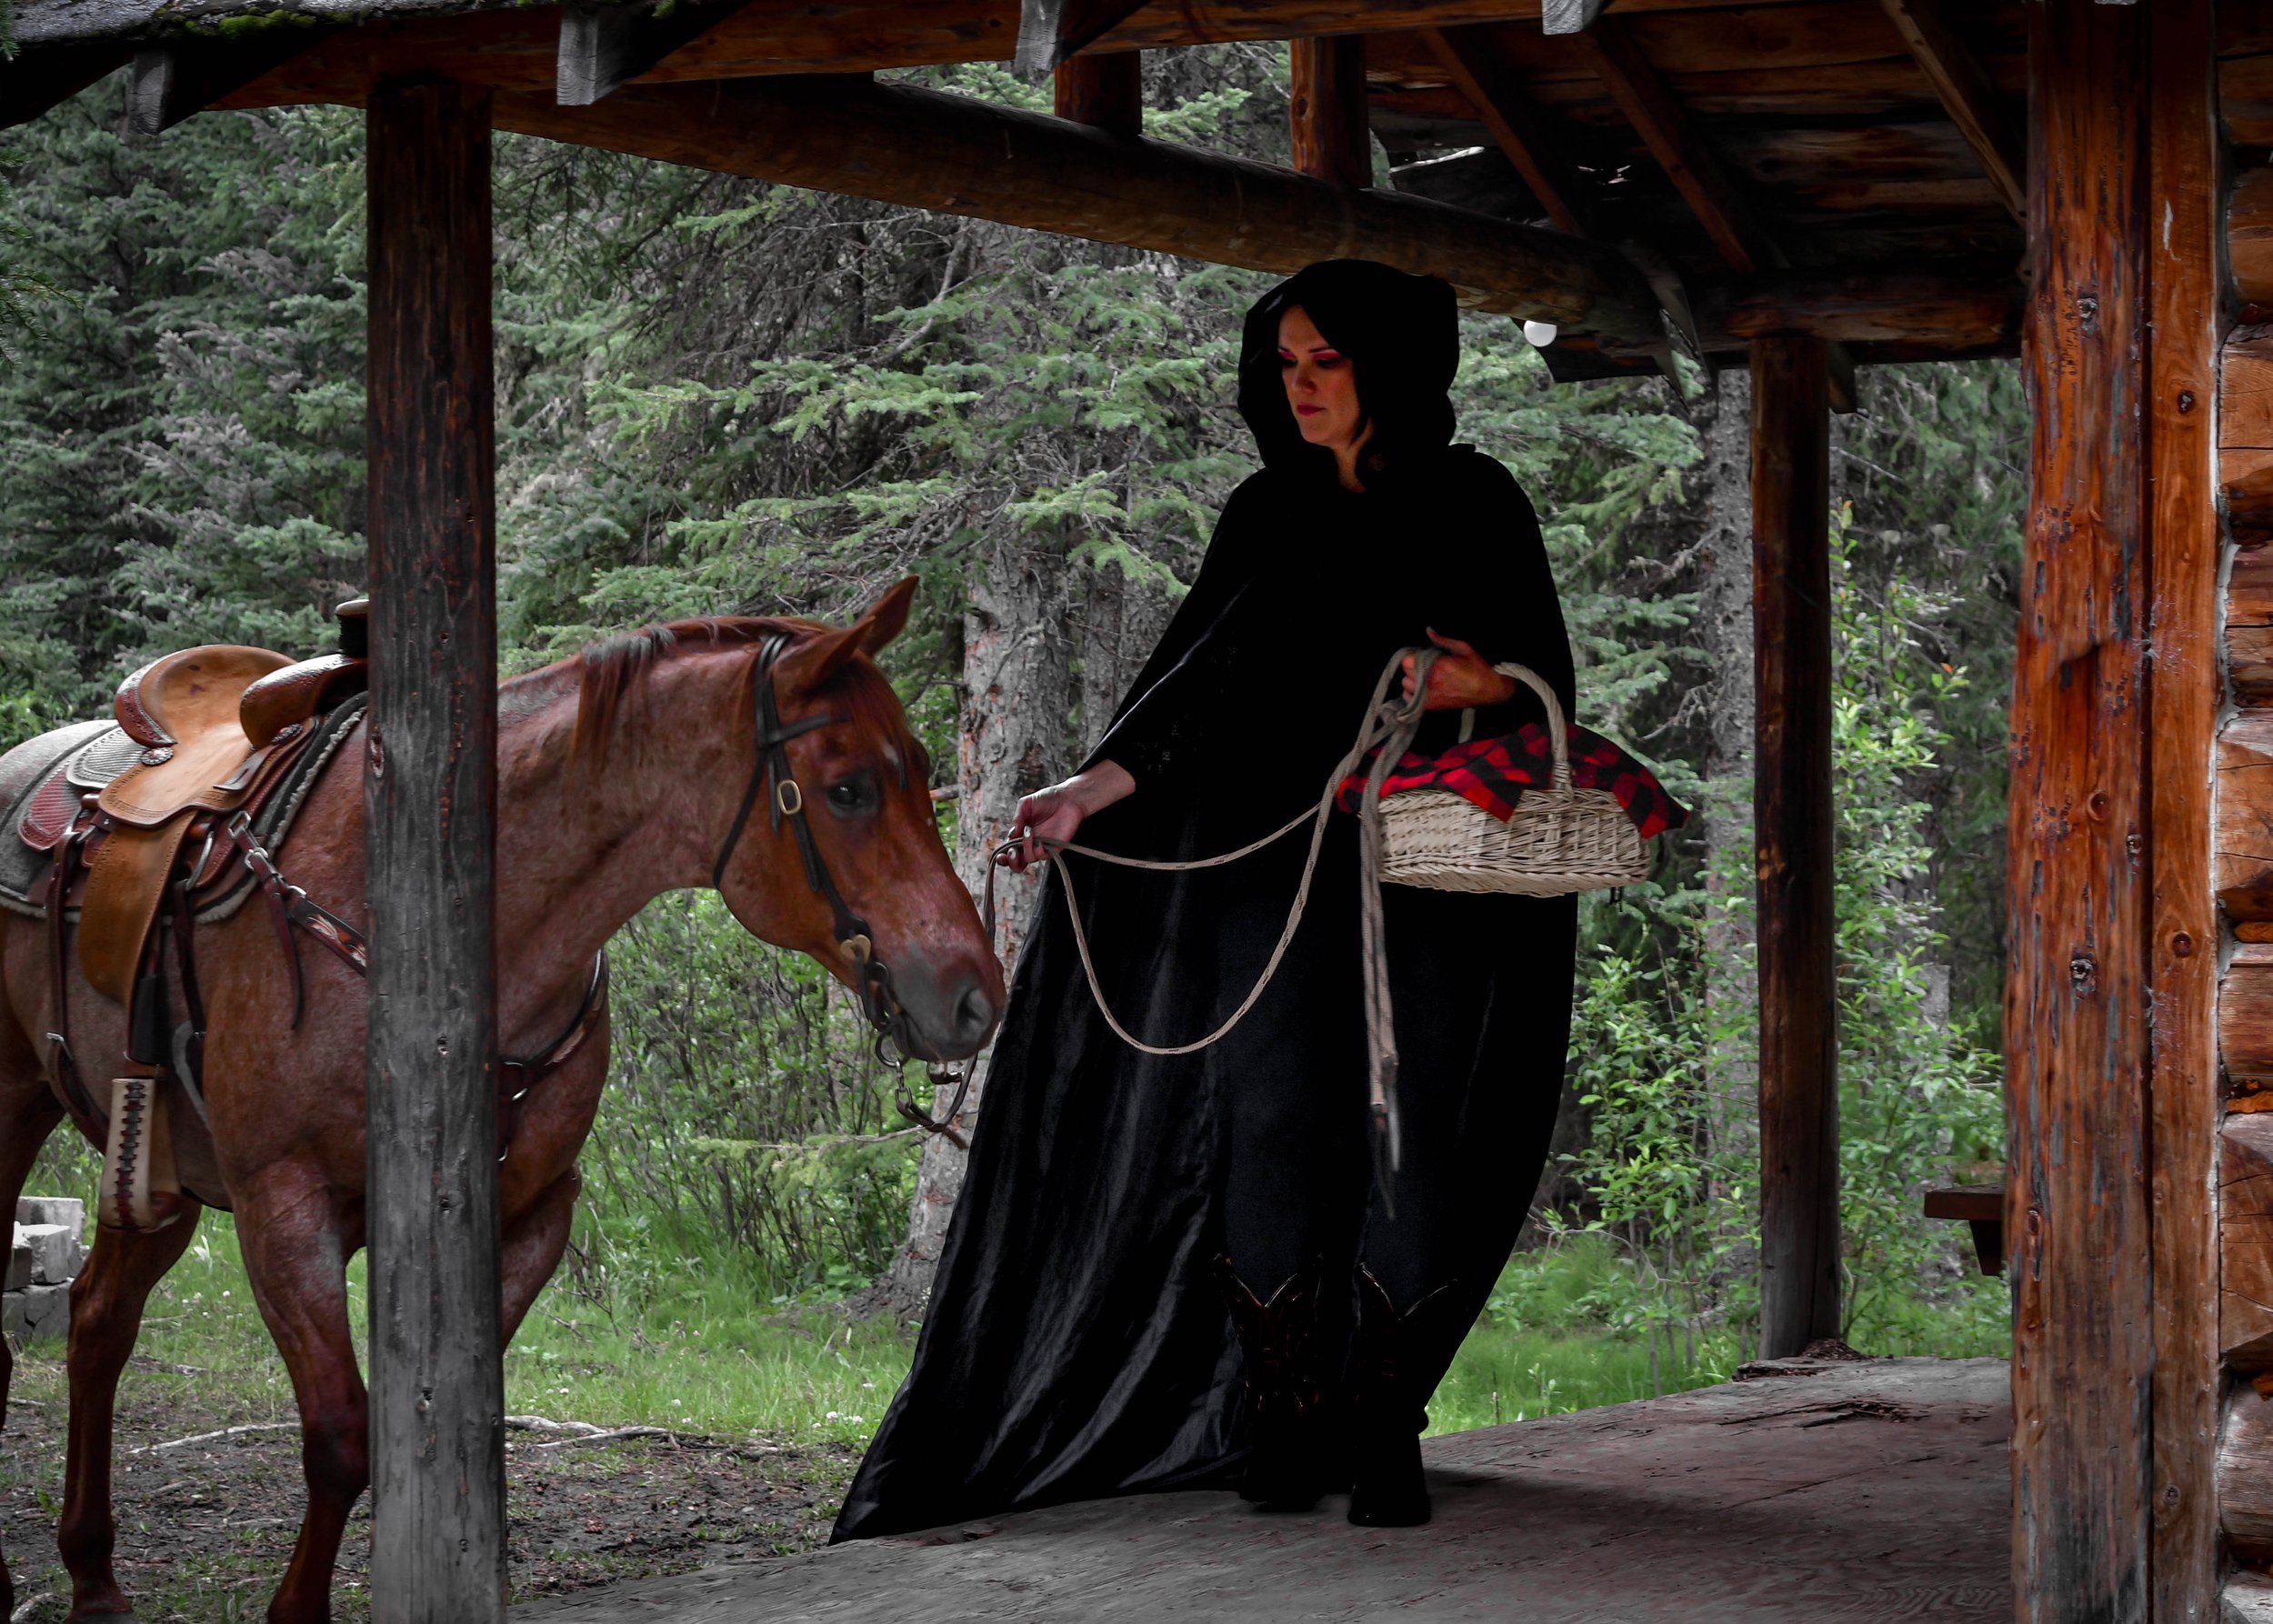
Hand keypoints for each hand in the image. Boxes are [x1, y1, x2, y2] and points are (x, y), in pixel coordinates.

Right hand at [1005, 761, 1136, 872]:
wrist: (1068, 798)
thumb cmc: (1047, 799)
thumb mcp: (1026, 804)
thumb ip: (1017, 817)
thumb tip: (1011, 833)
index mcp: (1021, 835)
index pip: (1009, 851)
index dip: (1003, 857)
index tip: (1000, 856)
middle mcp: (1030, 843)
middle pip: (1018, 863)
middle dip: (1011, 862)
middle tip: (1012, 852)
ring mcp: (1042, 846)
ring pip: (1029, 859)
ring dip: (1026, 848)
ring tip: (1029, 831)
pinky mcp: (1055, 847)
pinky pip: (1044, 856)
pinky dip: (1038, 850)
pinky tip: (1038, 840)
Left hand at [1401, 629, 1517, 711]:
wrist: (1488, 690)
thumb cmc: (1477, 668)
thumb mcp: (1462, 648)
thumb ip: (1442, 640)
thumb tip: (1428, 630)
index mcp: (1438, 665)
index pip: (1407, 660)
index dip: (1413, 656)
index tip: (1420, 655)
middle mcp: (1430, 681)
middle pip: (1406, 671)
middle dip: (1413, 666)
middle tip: (1423, 665)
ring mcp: (1429, 695)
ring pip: (1405, 685)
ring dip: (1411, 680)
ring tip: (1422, 677)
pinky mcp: (1430, 706)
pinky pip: (1408, 699)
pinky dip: (1411, 693)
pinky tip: (1421, 688)